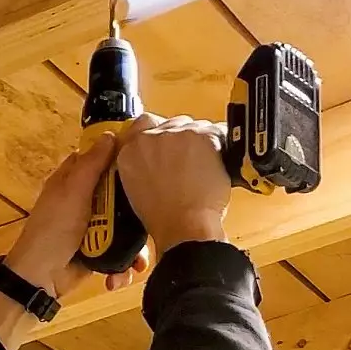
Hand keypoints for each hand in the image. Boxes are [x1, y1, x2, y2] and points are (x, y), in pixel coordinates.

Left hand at [0, 134, 148, 349]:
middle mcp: (87, 199)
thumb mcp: (73, 191)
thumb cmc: (54, 228)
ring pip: (127, 224)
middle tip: (153, 214)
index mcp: (75, 179)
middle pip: (122, 192)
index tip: (148, 156)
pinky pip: (123, 250)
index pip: (102, 158)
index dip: (123, 155)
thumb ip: (92, 164)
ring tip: (138, 260)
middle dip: (137, 209)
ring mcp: (96, 225)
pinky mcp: (102, 249)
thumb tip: (110, 135)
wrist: (42, 277)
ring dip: (135, 246)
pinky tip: (125, 274)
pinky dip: (125, 264)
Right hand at [115, 113, 231, 253]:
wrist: (183, 226)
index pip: (142, 125)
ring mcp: (177, 134)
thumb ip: (143, 165)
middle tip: (190, 161)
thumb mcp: (137, 189)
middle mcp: (150, 137)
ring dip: (200, 141)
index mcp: (130, 151)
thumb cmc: (164, 217)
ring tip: (204, 167)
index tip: (167, 143)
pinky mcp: (202, 136)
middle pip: (171, 124)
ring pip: (194, 126)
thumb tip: (158, 158)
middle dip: (182, 139)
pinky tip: (218, 165)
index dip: (158, 133)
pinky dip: (220, 145)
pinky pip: (216, 131)